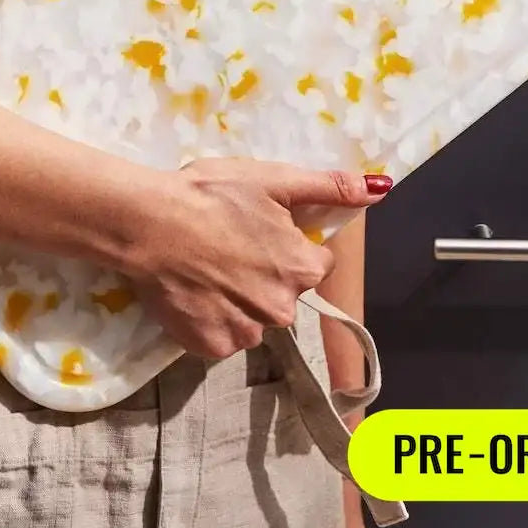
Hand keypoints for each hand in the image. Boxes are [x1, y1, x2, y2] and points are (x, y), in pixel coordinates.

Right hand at [127, 159, 390, 358]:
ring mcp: (245, 332)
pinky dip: (212, 318)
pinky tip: (194, 290)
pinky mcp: (210, 347)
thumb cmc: (211, 194)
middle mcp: (281, 309)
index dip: (289, 244)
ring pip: (253, 318)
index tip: (260, 229)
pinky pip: (223, 336)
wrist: (147, 224)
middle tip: (229, 245)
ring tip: (207, 267)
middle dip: (264, 275)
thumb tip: (379, 189)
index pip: (314, 263)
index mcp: (301, 268)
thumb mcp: (273, 179)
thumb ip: (329, 187)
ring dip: (238, 299)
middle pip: (284, 294)